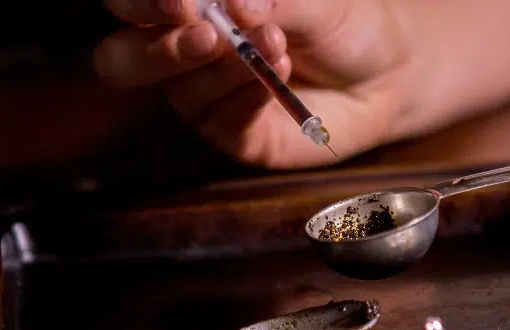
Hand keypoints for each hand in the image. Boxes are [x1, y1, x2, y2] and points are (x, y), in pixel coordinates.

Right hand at [94, 0, 413, 168]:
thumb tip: (233, 0)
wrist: (387, 72)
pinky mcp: (234, 136)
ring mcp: (203, 99)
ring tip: (276, 44)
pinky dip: (248, 97)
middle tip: (208, 34)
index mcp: (185, 9)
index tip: (183, 1)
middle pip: (122, 58)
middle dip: (159, 48)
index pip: (130, 5)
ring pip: (180, 91)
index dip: (142, 3)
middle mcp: (179, 54)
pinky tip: (279, 80)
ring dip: (225, 66)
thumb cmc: (339, 22)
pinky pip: (222, 122)